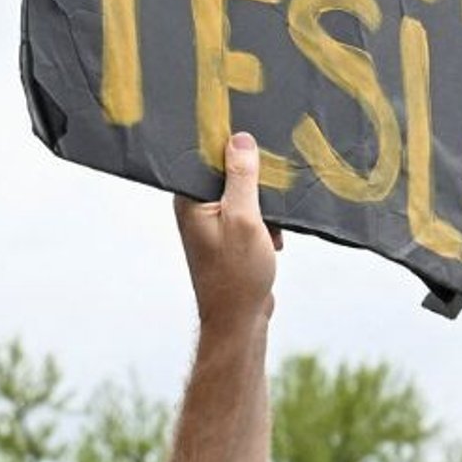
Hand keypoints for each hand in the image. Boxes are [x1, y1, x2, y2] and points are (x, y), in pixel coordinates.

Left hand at [175, 133, 279, 340]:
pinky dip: (266, 224)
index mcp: (189, 199)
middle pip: (228, 173)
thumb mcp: (244, 219)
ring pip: (244, 195)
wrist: (239, 321)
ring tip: (270, 231)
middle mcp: (195, 208)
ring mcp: (212, 224)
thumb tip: (240, 140)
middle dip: (255, 182)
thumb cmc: (237, 275)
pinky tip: (273, 241)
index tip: (254, 142)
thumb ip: (241, 178)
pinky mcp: (228, 237)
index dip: (230, 146)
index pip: (205, 155)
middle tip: (271, 193)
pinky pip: (250, 215)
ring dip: (265, 208)